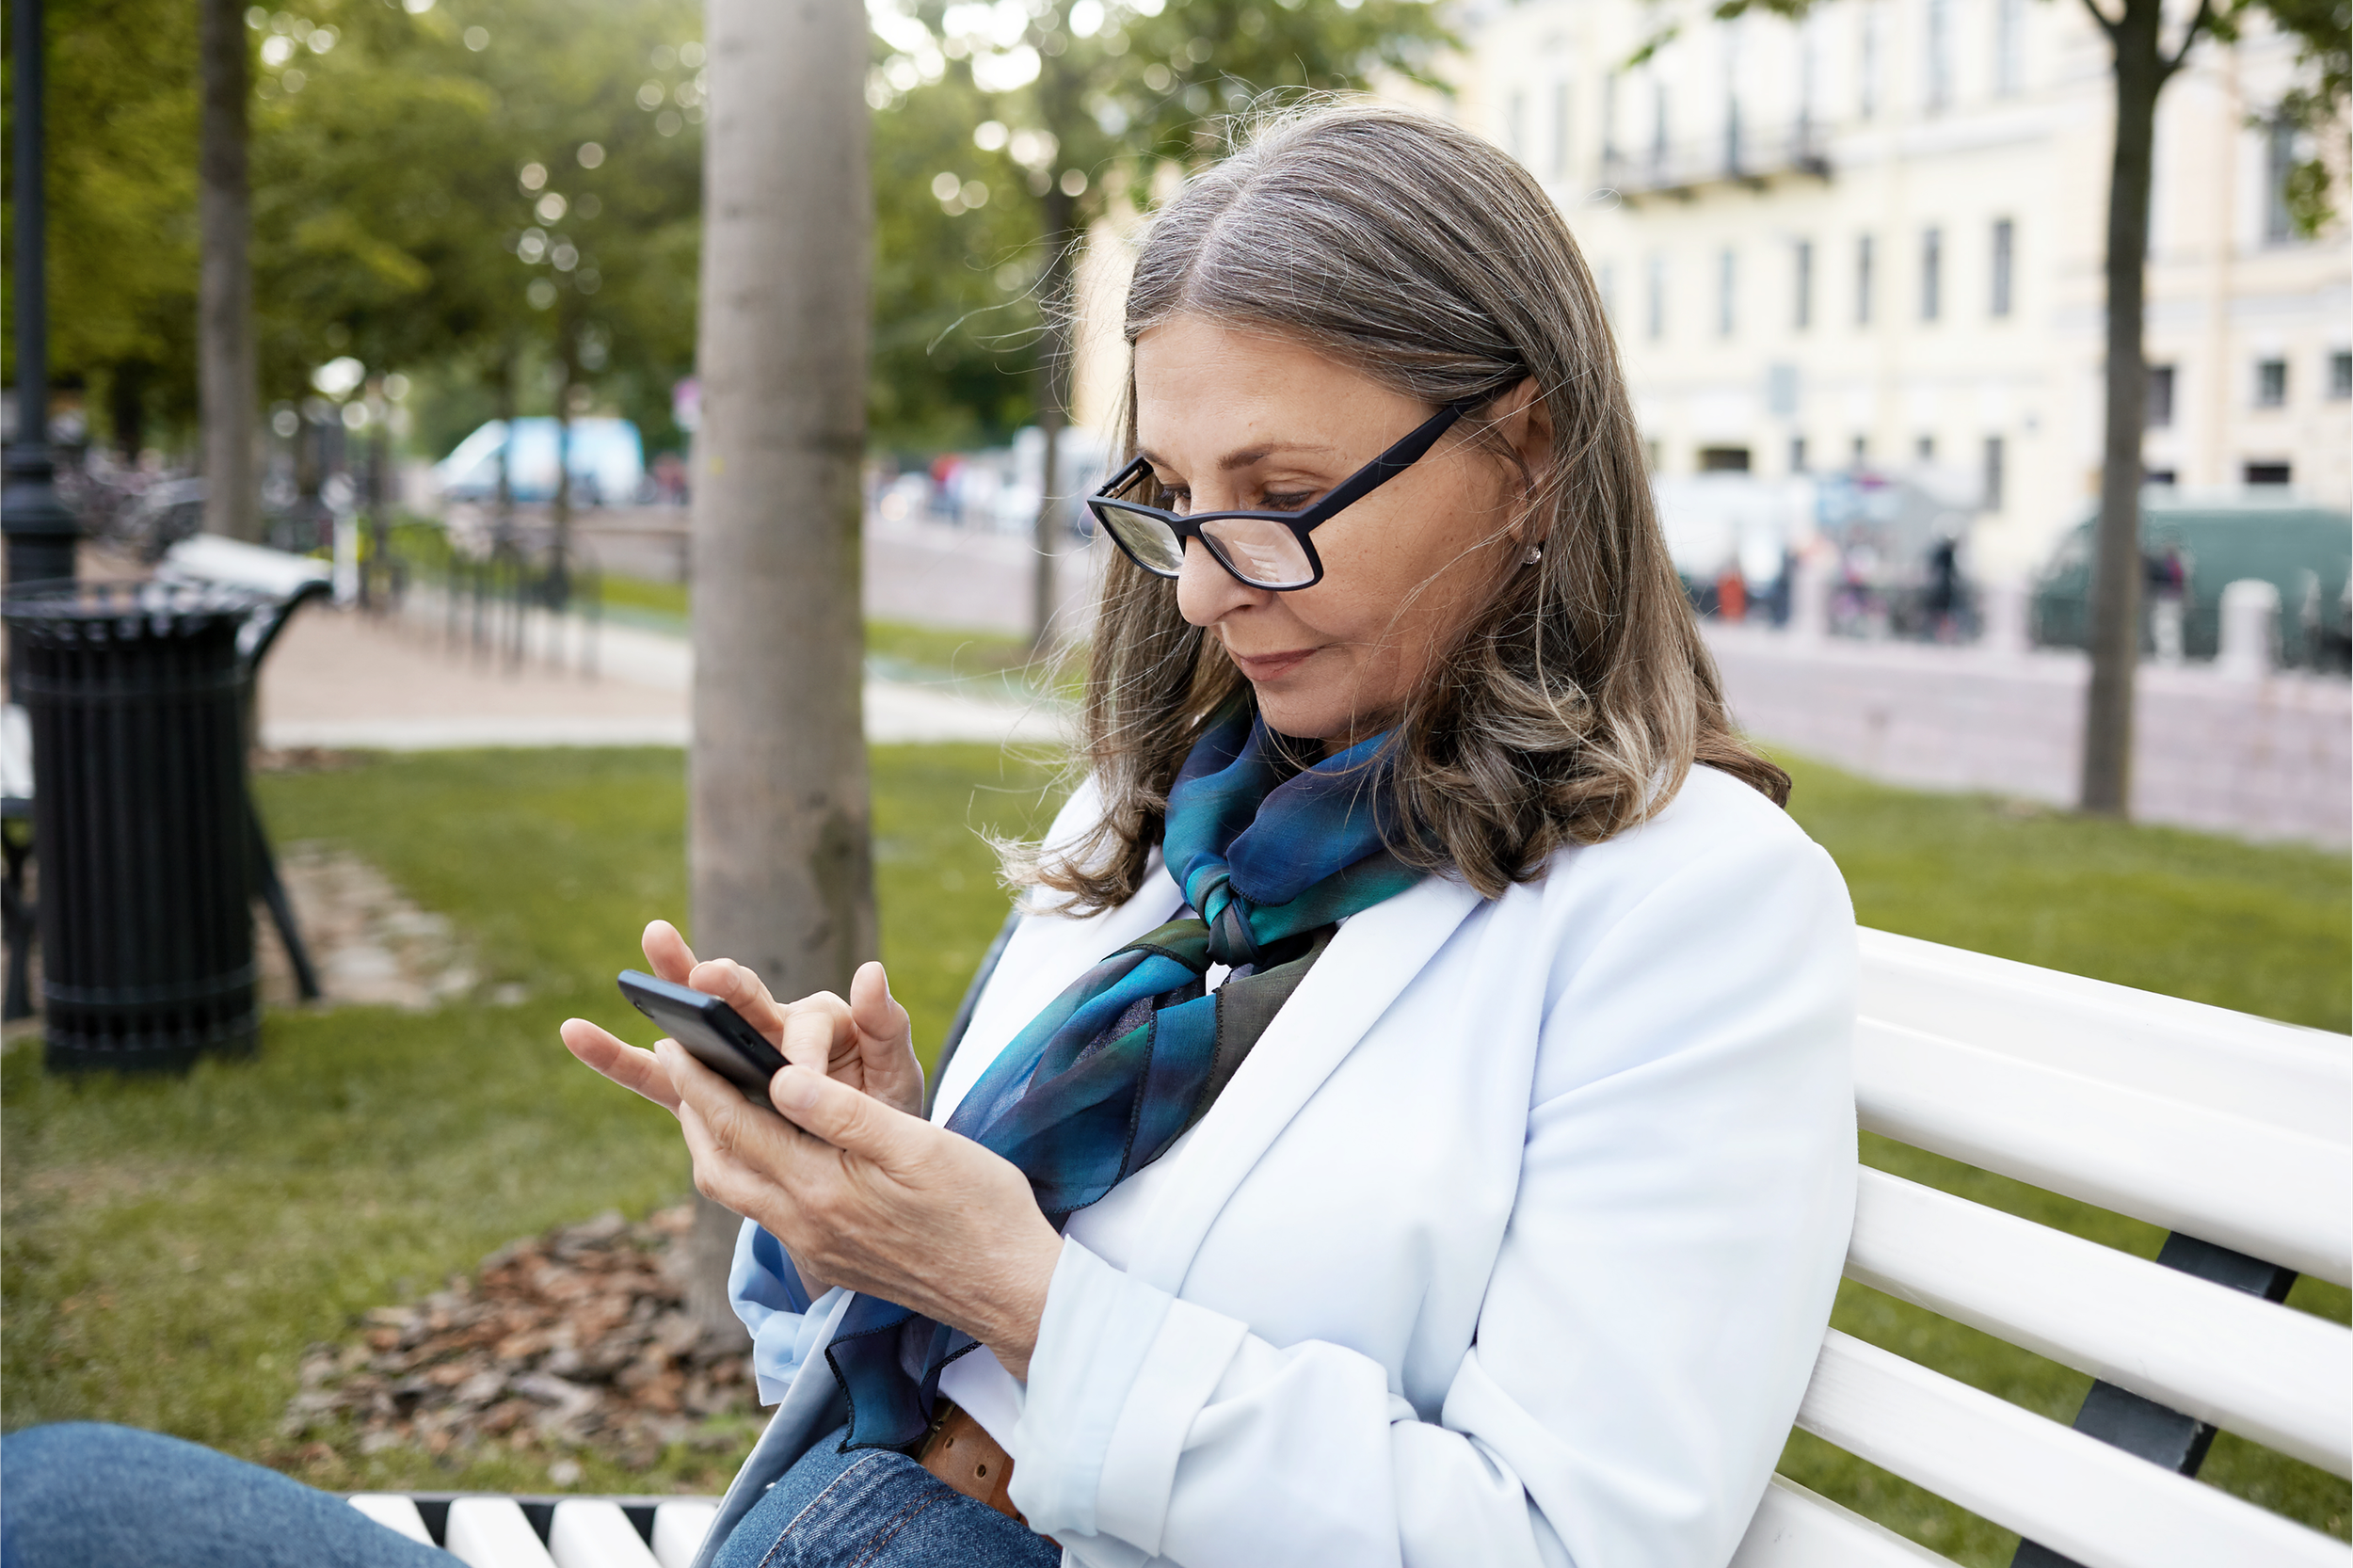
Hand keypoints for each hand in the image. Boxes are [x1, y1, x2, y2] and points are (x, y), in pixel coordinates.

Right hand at [559, 920, 924, 1119]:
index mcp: (820, 1021)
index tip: (794, 1082)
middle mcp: (771, 1025)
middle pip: (744, 995)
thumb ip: (884, 1027)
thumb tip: (870, 972)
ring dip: (669, 986)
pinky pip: (656, 1074)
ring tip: (650, 943)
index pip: (806, 1025)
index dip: (800, 1052)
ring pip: (693, 1020)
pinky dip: (618, 1056)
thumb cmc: (880, 1113)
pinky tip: (575, 1032)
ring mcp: (731, 1054)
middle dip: (727, 985)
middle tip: (709, 974)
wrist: (857, 1163)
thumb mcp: (895, 1075)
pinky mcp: (701, 1087)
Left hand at [664, 1037, 1061, 1380]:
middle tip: (677, 1064)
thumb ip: (844, 1112)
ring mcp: (814, 1249)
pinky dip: (747, 1169)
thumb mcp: (919, 1146)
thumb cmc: (978, 1208)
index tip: (674, 1042)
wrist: (1010, 1290)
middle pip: (718, 1168)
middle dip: (691, 1113)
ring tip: (710, 1101)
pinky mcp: (830, 1260)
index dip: (699, 1083)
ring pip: (736, 1194)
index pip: (737, 1127)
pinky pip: (765, 1210)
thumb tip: (777, 1077)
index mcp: (821, 1191)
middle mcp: (804, 1226)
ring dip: (714, 1145)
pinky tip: (767, 1147)